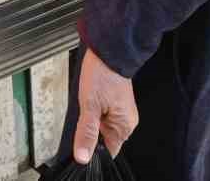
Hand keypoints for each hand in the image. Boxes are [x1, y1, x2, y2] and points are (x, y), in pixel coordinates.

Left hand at [73, 47, 137, 162]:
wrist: (108, 51)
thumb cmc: (102, 75)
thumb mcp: (90, 106)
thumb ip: (86, 133)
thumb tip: (83, 157)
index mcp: (124, 126)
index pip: (109, 152)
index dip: (94, 150)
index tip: (82, 141)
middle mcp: (126, 121)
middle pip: (104, 139)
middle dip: (91, 131)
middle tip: (86, 113)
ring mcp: (122, 112)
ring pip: (101, 125)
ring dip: (92, 119)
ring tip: (90, 102)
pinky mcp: (116, 103)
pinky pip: (103, 115)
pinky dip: (94, 111)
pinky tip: (91, 99)